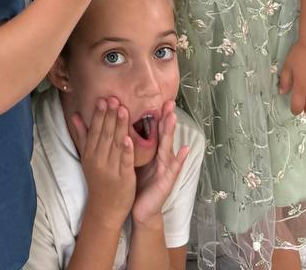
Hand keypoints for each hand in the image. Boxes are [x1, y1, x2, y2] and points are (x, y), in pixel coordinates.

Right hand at [73, 97, 136, 229]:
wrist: (105, 209)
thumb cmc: (97, 180)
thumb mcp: (87, 157)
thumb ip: (83, 136)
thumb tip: (76, 115)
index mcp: (90, 154)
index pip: (95, 131)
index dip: (100, 115)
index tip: (103, 99)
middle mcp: (99, 160)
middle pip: (105, 135)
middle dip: (110, 116)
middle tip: (114, 98)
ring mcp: (111, 169)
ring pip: (116, 145)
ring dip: (120, 126)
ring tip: (123, 110)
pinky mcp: (124, 179)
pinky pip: (125, 162)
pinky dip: (127, 150)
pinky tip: (130, 139)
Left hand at [131, 100, 190, 224]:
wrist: (140, 209)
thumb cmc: (136, 182)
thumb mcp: (132, 159)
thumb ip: (131, 143)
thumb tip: (120, 123)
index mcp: (150, 151)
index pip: (153, 129)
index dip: (154, 114)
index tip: (155, 96)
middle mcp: (160, 157)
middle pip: (163, 134)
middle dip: (166, 117)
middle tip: (168, 100)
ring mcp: (165, 168)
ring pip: (168, 146)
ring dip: (171, 131)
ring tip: (173, 116)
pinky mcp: (167, 181)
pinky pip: (174, 168)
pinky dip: (180, 159)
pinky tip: (185, 150)